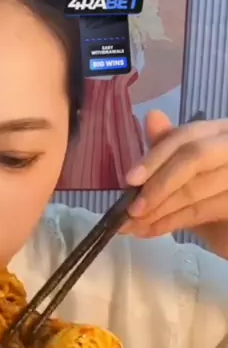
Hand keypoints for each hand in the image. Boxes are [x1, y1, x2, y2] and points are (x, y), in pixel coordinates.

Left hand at [122, 110, 227, 257]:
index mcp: (220, 133)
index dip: (155, 157)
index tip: (130, 179)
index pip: (186, 136)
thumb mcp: (184, 171)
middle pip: (192, 158)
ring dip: (158, 209)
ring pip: (193, 188)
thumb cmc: (208, 196)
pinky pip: (201, 211)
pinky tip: (151, 230)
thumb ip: (167, 148)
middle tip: (131, 209)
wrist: (227, 225)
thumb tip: (151, 117)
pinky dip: (172, 222)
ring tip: (134, 224)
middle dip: (157, 185)